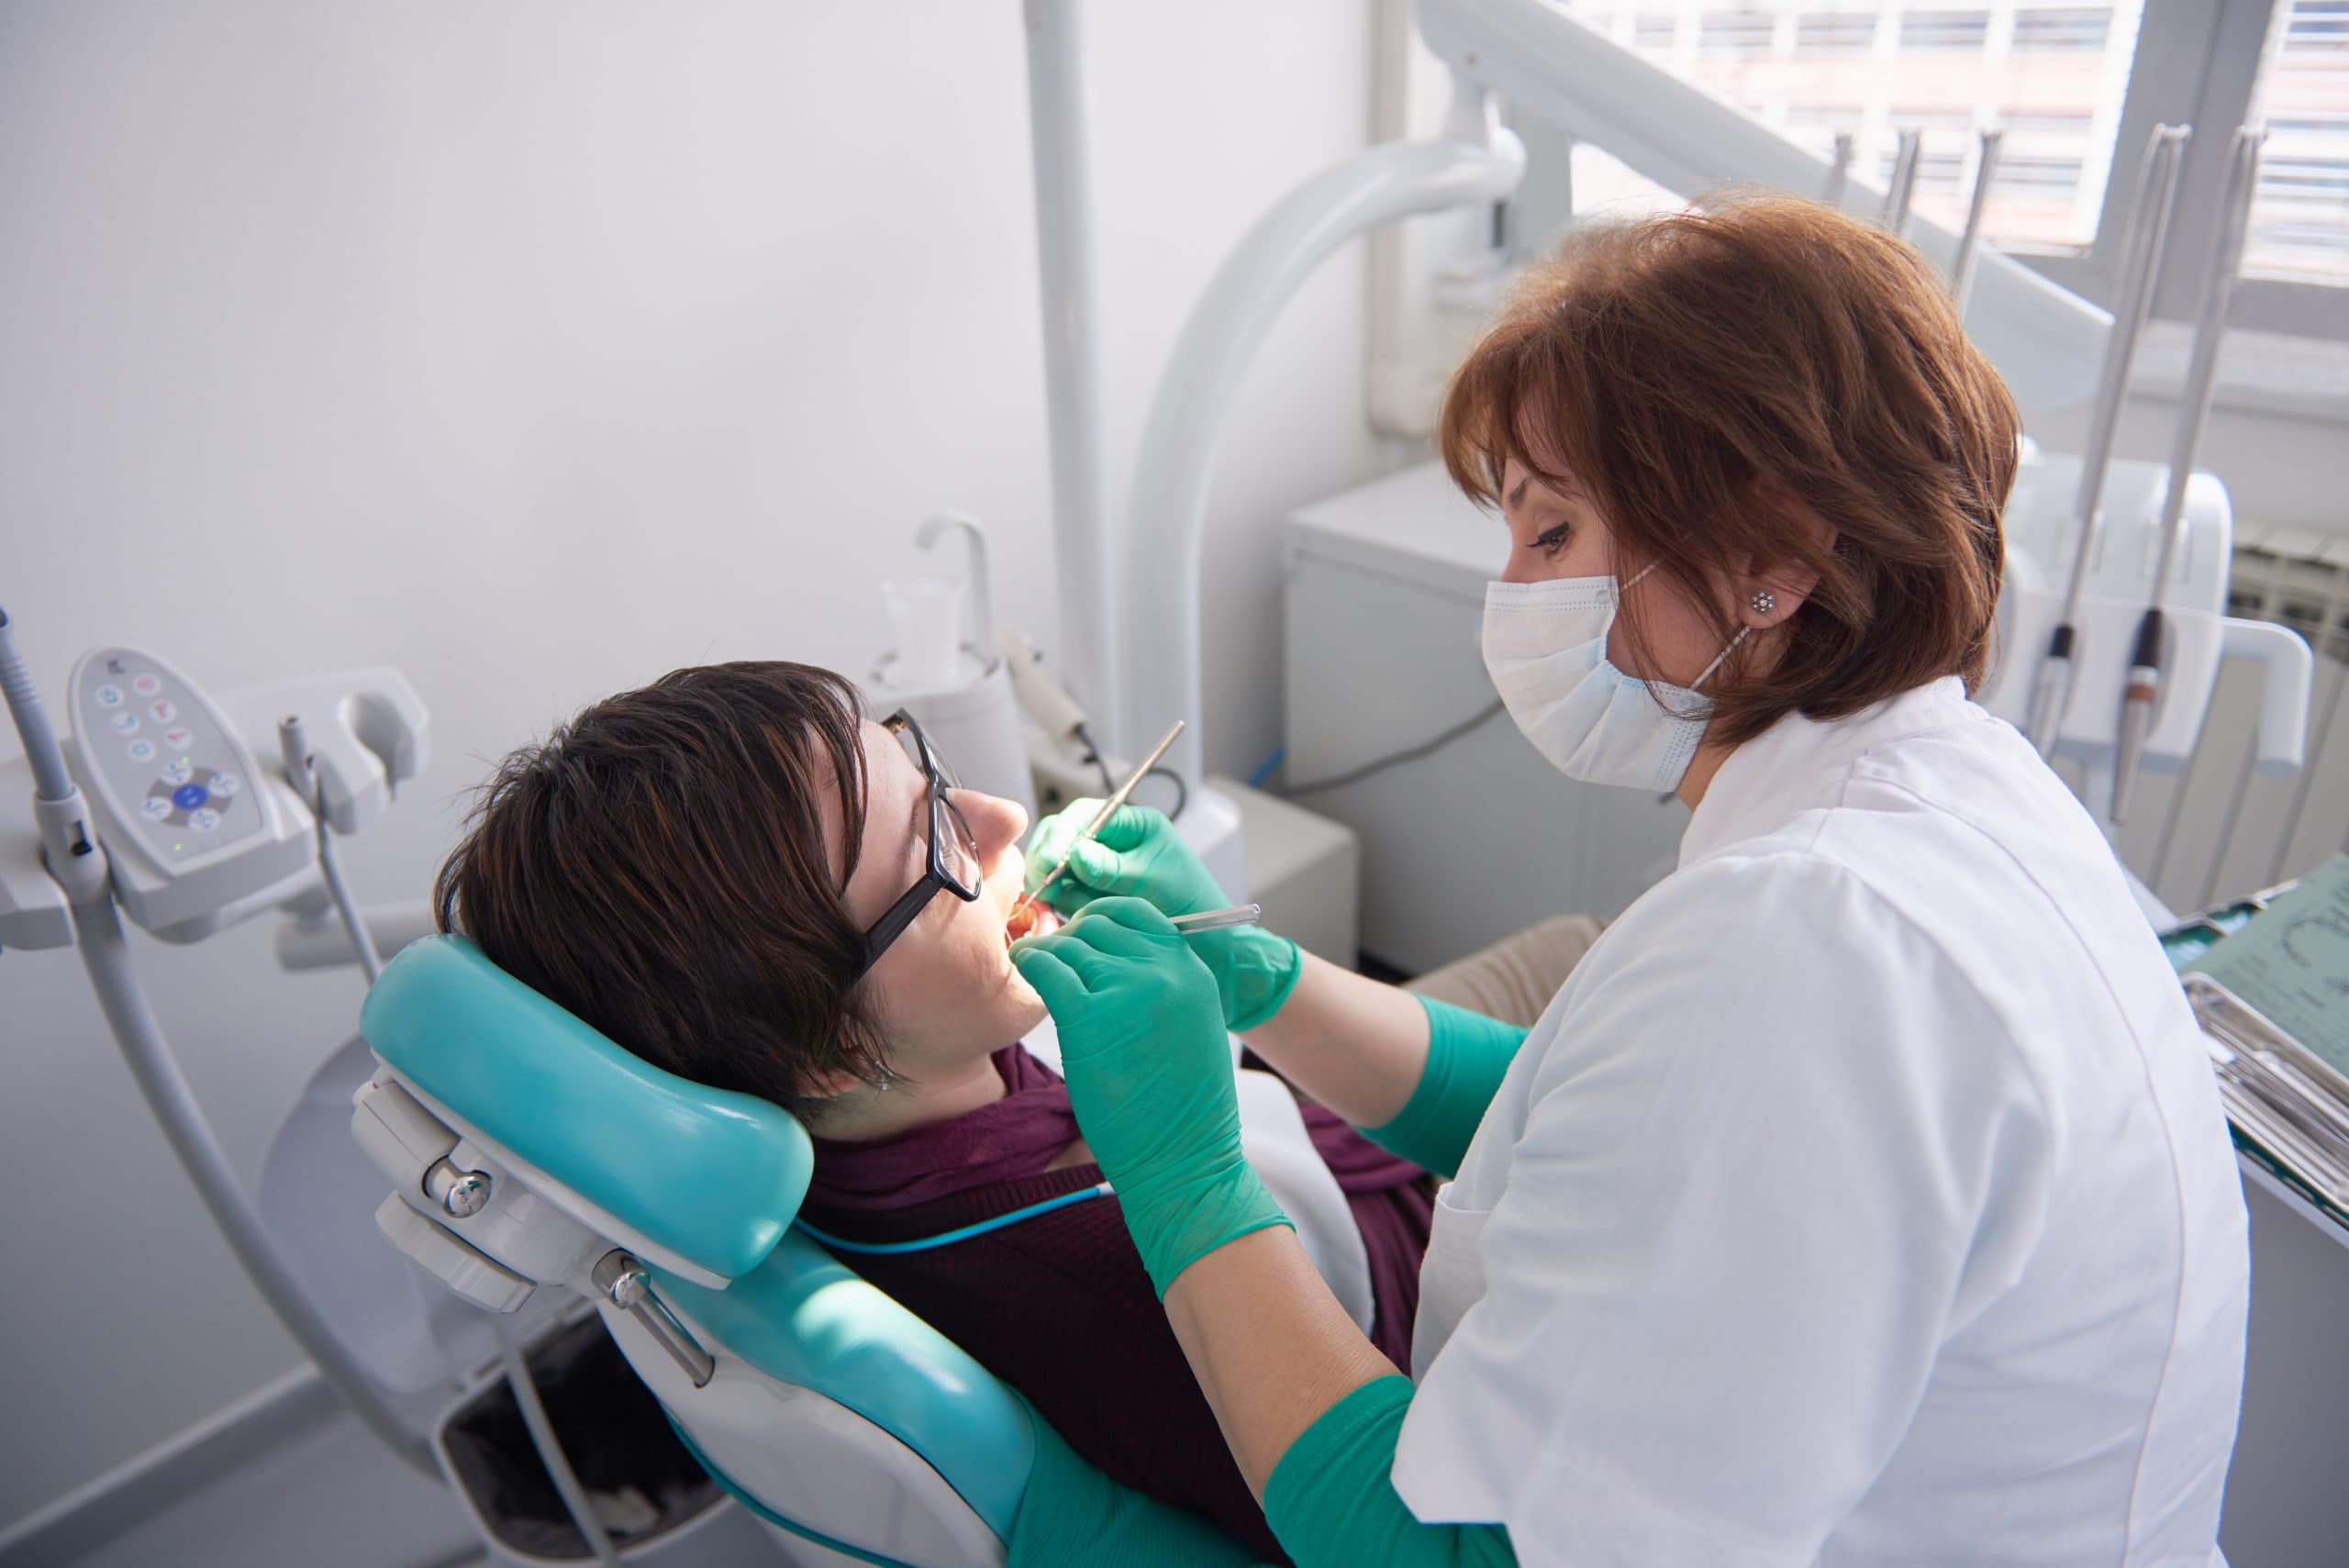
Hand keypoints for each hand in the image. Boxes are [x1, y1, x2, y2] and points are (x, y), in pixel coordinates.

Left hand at [1012, 898, 1288, 1295]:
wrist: (1185, 1160)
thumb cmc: (1184, 1108)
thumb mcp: (1193, 1027)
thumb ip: (1165, 986)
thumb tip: (1116, 960)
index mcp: (1191, 971)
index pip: (1136, 914)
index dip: (1100, 921)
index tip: (1081, 939)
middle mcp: (1164, 971)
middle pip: (1097, 926)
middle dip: (1070, 940)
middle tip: (1052, 962)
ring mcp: (1127, 990)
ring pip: (1068, 946)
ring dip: (1047, 957)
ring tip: (1035, 971)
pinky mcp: (1089, 1017)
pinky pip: (1046, 970)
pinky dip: (1030, 967)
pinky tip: (1024, 975)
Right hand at [1024, 802, 1302, 1031]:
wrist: (1205, 943)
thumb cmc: (1191, 903)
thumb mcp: (1153, 880)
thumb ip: (1114, 868)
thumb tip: (1077, 854)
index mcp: (1131, 826)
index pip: (1083, 816)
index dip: (1062, 834)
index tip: (1052, 859)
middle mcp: (1110, 844)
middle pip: (1061, 839)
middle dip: (1050, 860)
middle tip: (1046, 885)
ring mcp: (1097, 871)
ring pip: (1056, 870)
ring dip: (1056, 887)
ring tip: (1074, 906)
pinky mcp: (1090, 897)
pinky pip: (1062, 895)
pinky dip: (1061, 905)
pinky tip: (1071, 917)